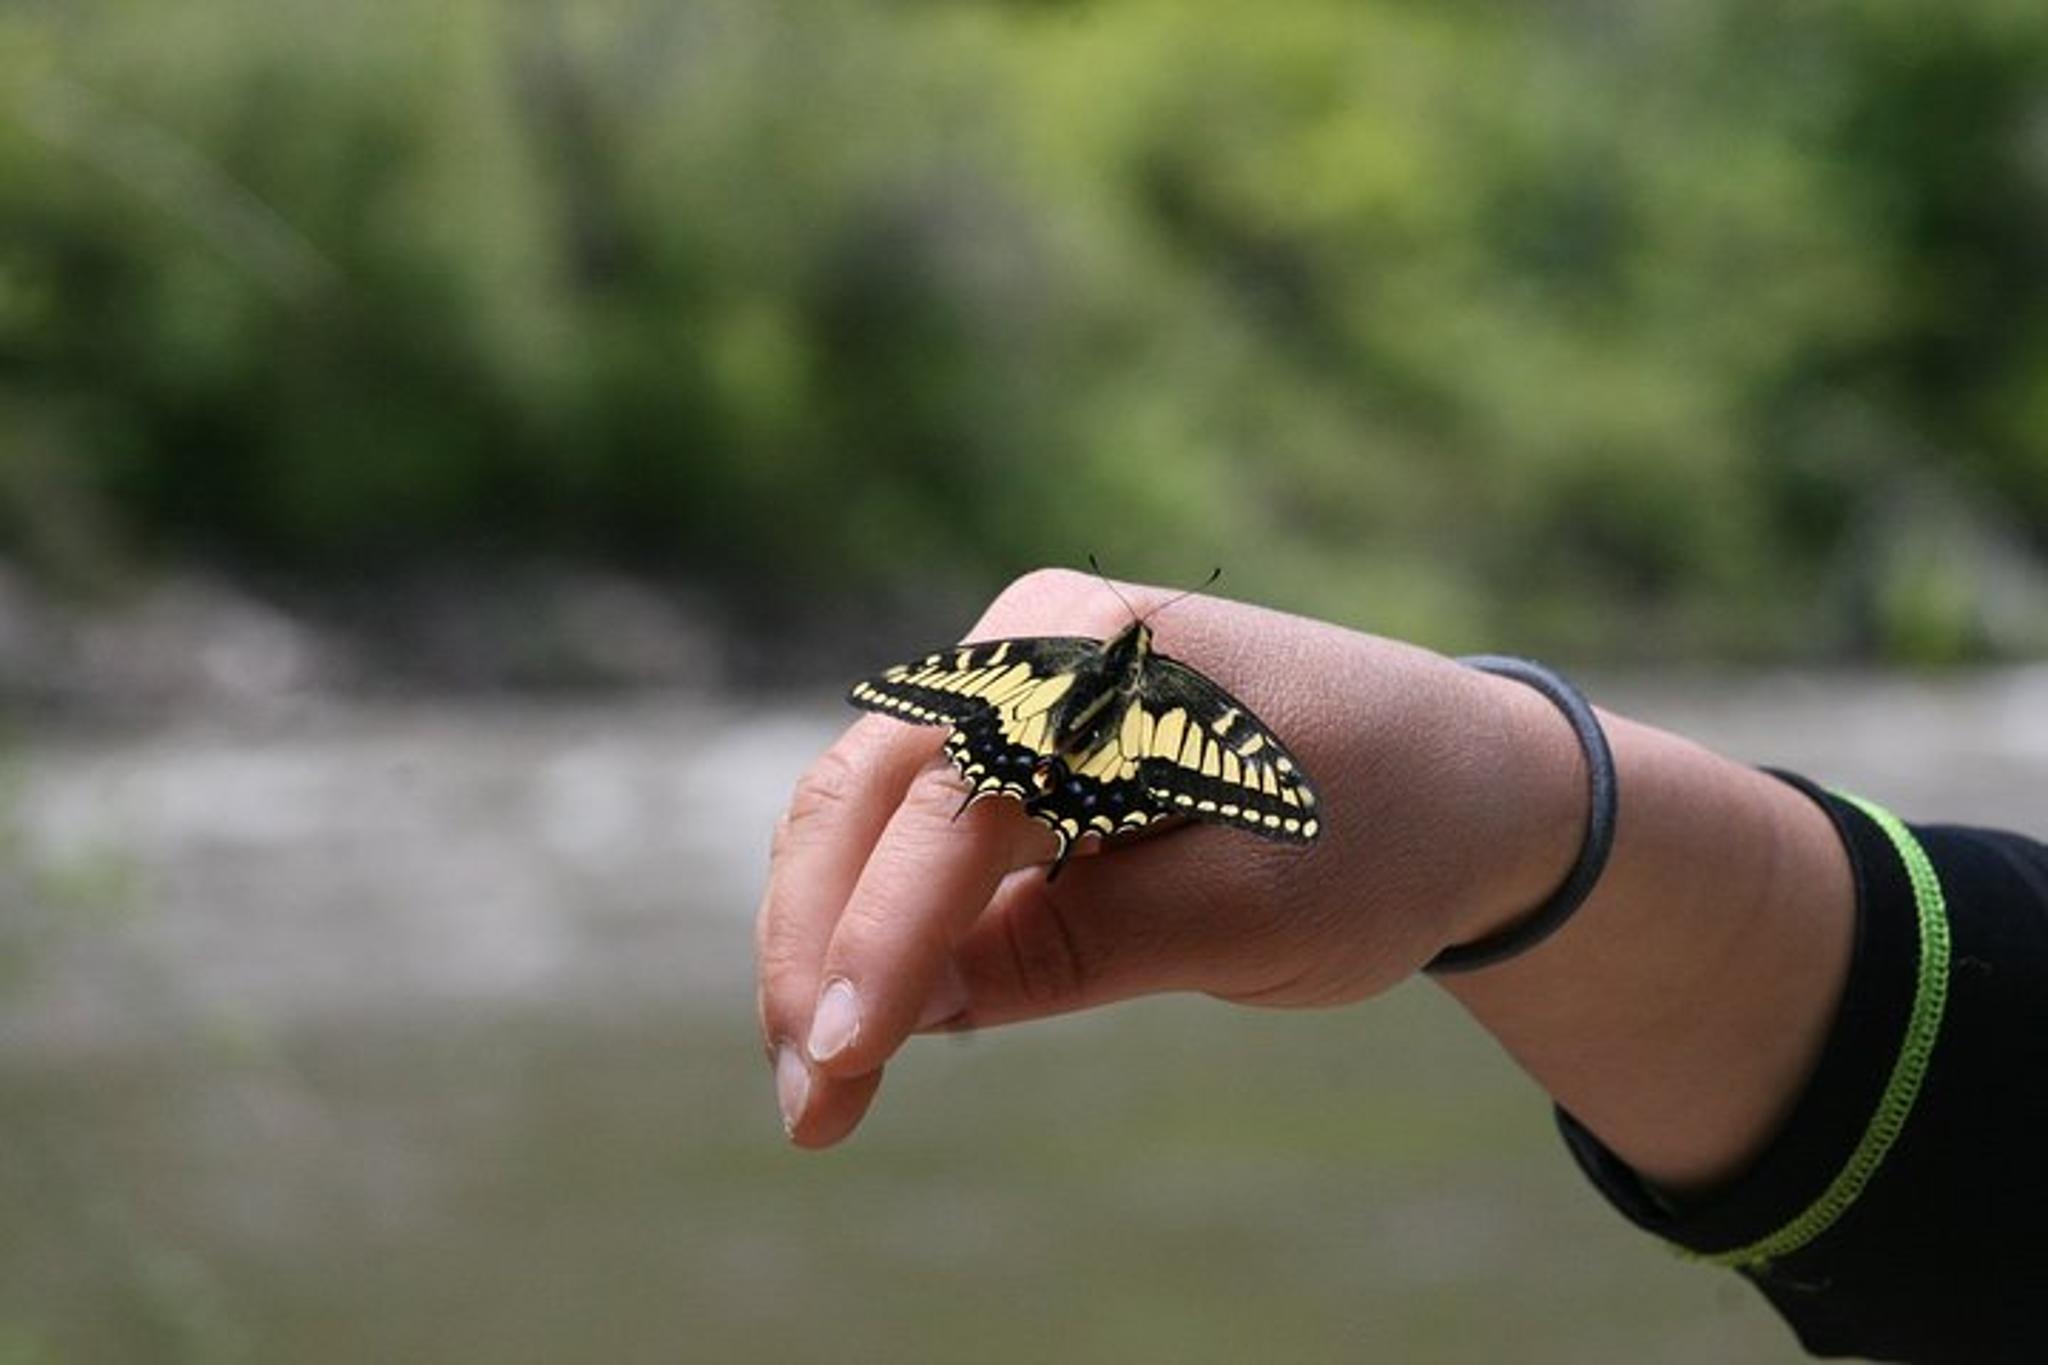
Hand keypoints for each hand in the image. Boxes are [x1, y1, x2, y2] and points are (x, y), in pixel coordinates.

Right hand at [756, 568, 1585, 1146]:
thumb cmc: (1383, 831)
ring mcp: (1014, 698)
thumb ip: (1079, 948)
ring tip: (824, 1098)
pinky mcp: (1017, 761)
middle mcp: (1030, 651)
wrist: (1467, 787)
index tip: (840, 1061)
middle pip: (867, 795)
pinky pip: (912, 840)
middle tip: (812, 1111)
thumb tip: (908, 1010)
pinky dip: (877, 932)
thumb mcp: (1252, 910)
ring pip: (864, 819)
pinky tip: (872, 1032)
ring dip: (827, 951)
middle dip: (819, 953)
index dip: (880, 937)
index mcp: (1094, 649)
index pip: (952, 801)